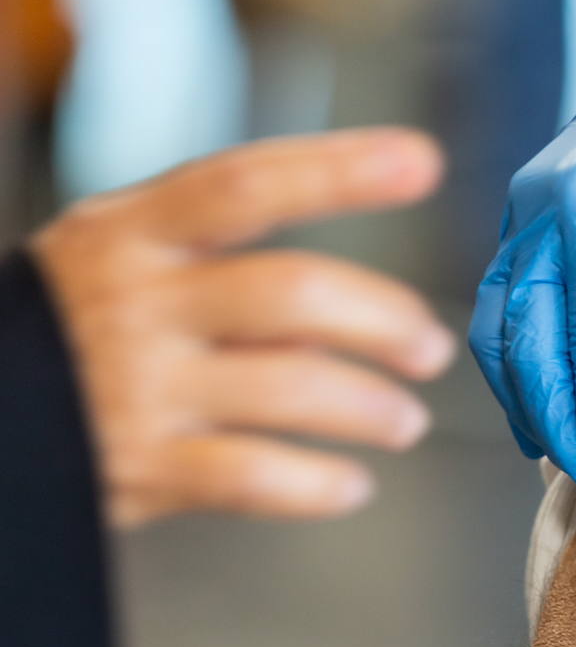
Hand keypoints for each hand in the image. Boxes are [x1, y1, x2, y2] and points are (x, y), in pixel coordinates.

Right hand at [33, 128, 455, 528]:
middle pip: (292, 293)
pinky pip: (255, 477)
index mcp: (136, 232)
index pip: (248, 185)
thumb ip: (228, 272)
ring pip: (290, 386)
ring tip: (405, 420)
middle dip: (385, 318)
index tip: (421, 162)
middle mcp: (140, 301)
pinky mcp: (140, 467)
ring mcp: (139, 386)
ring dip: (369, 406)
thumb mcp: (124, 261)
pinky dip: (318, 484)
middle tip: (430, 348)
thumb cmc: (74, 325)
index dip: (339, 171)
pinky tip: (350, 484)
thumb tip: (347, 320)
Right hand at [470, 0, 575, 487]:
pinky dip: (516, 358)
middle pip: (530, 344)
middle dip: (560, 420)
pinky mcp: (523, 209)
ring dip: (524, 397)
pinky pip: (503, 299)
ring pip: (500, 326)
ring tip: (559, 451)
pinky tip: (535, 400)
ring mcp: (521, 205)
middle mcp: (539, 208)